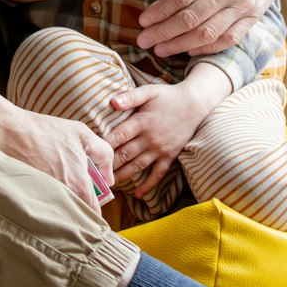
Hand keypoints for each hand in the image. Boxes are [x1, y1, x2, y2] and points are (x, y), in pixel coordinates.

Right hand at [0, 88, 112, 207]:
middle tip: (76, 191)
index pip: (95, 213)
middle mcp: (63, 198)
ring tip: (58, 184)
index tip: (94, 201)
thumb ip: (104, 155)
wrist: (8, 131)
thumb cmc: (45, 131)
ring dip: (63, 205)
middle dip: (80, 207)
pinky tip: (43, 183)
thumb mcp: (83, 134)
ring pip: (61, 212)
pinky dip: (46, 202)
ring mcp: (44, 201)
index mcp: (79, 186)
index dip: (97, 209)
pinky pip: (44, 208)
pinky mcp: (29, 200)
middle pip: (77, 215)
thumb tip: (109, 179)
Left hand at [104, 70, 231, 196]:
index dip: (104, 145)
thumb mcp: (149, 91)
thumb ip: (130, 97)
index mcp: (142, 122)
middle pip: (125, 154)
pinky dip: (148, 185)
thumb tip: (112, 102)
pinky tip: (138, 194)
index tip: (91, 153)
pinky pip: (158, 174)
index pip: (119, 136)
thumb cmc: (168, 97)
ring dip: (122, 176)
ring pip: (137, 166)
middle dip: (108, 165)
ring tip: (108, 184)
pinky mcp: (170, 156)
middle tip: (93, 174)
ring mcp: (160, 149)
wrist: (195, 104)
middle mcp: (150, 138)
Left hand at [135, 0, 286, 56]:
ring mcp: (245, 4)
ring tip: (161, 50)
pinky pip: (230, 38)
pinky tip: (190, 50)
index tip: (143, 21)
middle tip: (144, 41)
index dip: (159, 12)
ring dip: (181, 45)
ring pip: (208, 33)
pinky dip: (209, 48)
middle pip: (191, 18)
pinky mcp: (255, 15)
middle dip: (163, 33)